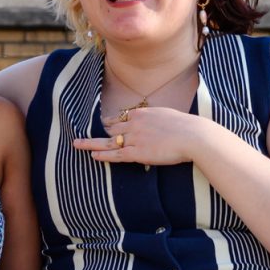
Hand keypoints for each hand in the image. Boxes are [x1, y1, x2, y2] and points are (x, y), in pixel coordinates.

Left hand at [72, 106, 200, 165]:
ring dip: (91, 143)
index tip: (104, 125)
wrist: (193, 136)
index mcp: (142, 113)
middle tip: (83, 135)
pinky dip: (103, 155)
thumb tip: (158, 124)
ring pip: (108, 141)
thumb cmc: (187, 127)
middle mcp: (134, 124)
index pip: (121, 117)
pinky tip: (93, 155)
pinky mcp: (137, 153)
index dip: (111, 123)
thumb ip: (158, 119)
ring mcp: (134, 138)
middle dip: (100, 133)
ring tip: (76, 144)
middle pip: (112, 129)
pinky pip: (116, 154)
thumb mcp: (168, 116)